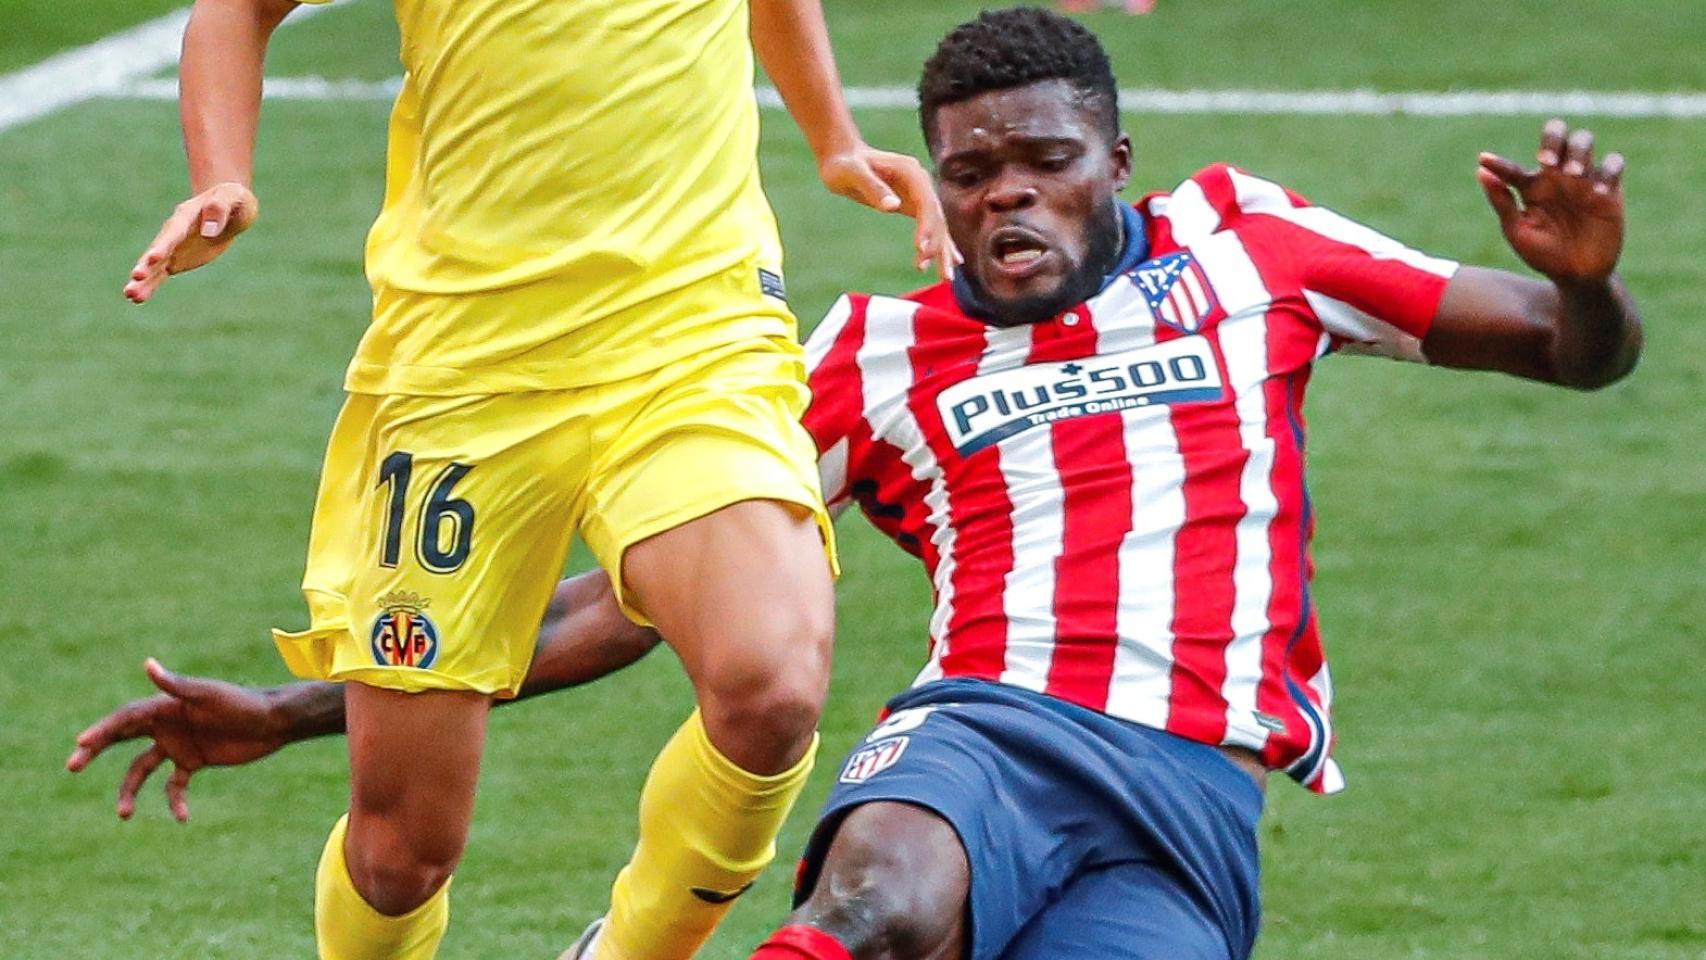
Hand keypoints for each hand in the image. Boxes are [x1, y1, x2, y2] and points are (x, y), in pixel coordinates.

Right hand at [65, 658, 291, 820]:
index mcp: (165, 706)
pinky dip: (174, 800)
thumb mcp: (208, 695)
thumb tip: (148, 664)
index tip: (81, 744)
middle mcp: (165, 725)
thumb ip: (177, 685)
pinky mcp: (194, 761)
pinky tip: (182, 816)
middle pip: (121, 739)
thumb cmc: (241, 703)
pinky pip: (174, 785)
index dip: (102, 730)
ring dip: (129, 791)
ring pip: (141, 769)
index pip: (124, 719)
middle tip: (71, 766)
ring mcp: (178, 745)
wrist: (273, 722)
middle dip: (95, 751)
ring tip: (123, 815)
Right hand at [123, 182, 258, 303]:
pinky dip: (150, 285)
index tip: (154, 258)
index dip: (164, 245)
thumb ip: (220, 209)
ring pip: (155, 265)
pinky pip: (161, 274)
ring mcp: (173, 247)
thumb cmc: (232, 199)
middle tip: (135, 277)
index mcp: (186, 216)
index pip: (174, 232)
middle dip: (147, 264)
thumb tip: (210, 230)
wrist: (229, 206)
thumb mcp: (233, 198)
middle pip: (158, 249)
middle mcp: (174, 232)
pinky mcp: (176, 260)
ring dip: (144, 280)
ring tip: (130, 294)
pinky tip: (137, 298)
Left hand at [819, 145, 961, 279]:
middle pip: (936, 217)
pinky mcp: (913, 204)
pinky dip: (940, 244)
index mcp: (911, 172)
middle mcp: (921, 183)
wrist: (842, 156)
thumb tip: (892, 206)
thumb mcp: (853, 173)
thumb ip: (873, 188)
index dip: (927, 227)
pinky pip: (930, 226)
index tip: (922, 249)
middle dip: (936, 245)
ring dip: (942, 251)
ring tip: (946, 278)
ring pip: (937, 225)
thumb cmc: (844, 164)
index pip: (926, 203)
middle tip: (929, 270)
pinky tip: (952, 261)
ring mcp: (919, 194)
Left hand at [1477, 119, 1624, 285]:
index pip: (1512, 167)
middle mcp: (1556, 176)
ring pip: (1584, 141)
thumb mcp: (1518, 231)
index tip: (1485, 161)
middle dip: (1552, 138)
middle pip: (1557, 134)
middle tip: (1546, 162)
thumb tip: (1481, 172)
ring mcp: (1583, 179)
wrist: (1576, 275)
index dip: (1498, 163)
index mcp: (1530, 186)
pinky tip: (1597, 192)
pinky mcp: (1610, 189)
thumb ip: (1502, 202)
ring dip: (1578, 151)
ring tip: (1572, 174)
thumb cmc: (1543, 254)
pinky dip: (1607, 171)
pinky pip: (1614, 164)